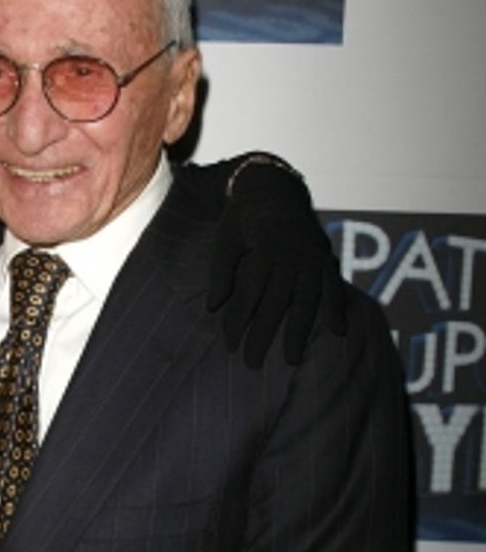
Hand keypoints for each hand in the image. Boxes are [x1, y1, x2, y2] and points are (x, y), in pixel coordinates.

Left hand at [208, 157, 354, 368]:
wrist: (272, 187)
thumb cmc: (241, 219)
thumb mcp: (223, 238)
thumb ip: (220, 271)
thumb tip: (213, 307)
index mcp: (263, 247)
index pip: (250, 292)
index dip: (239, 321)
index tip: (230, 346)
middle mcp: (291, 253)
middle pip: (278, 301)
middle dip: (265, 335)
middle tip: (252, 364)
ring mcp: (312, 255)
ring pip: (308, 299)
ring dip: (301, 331)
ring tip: (292, 360)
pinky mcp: (325, 256)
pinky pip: (334, 285)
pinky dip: (338, 308)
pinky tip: (338, 332)